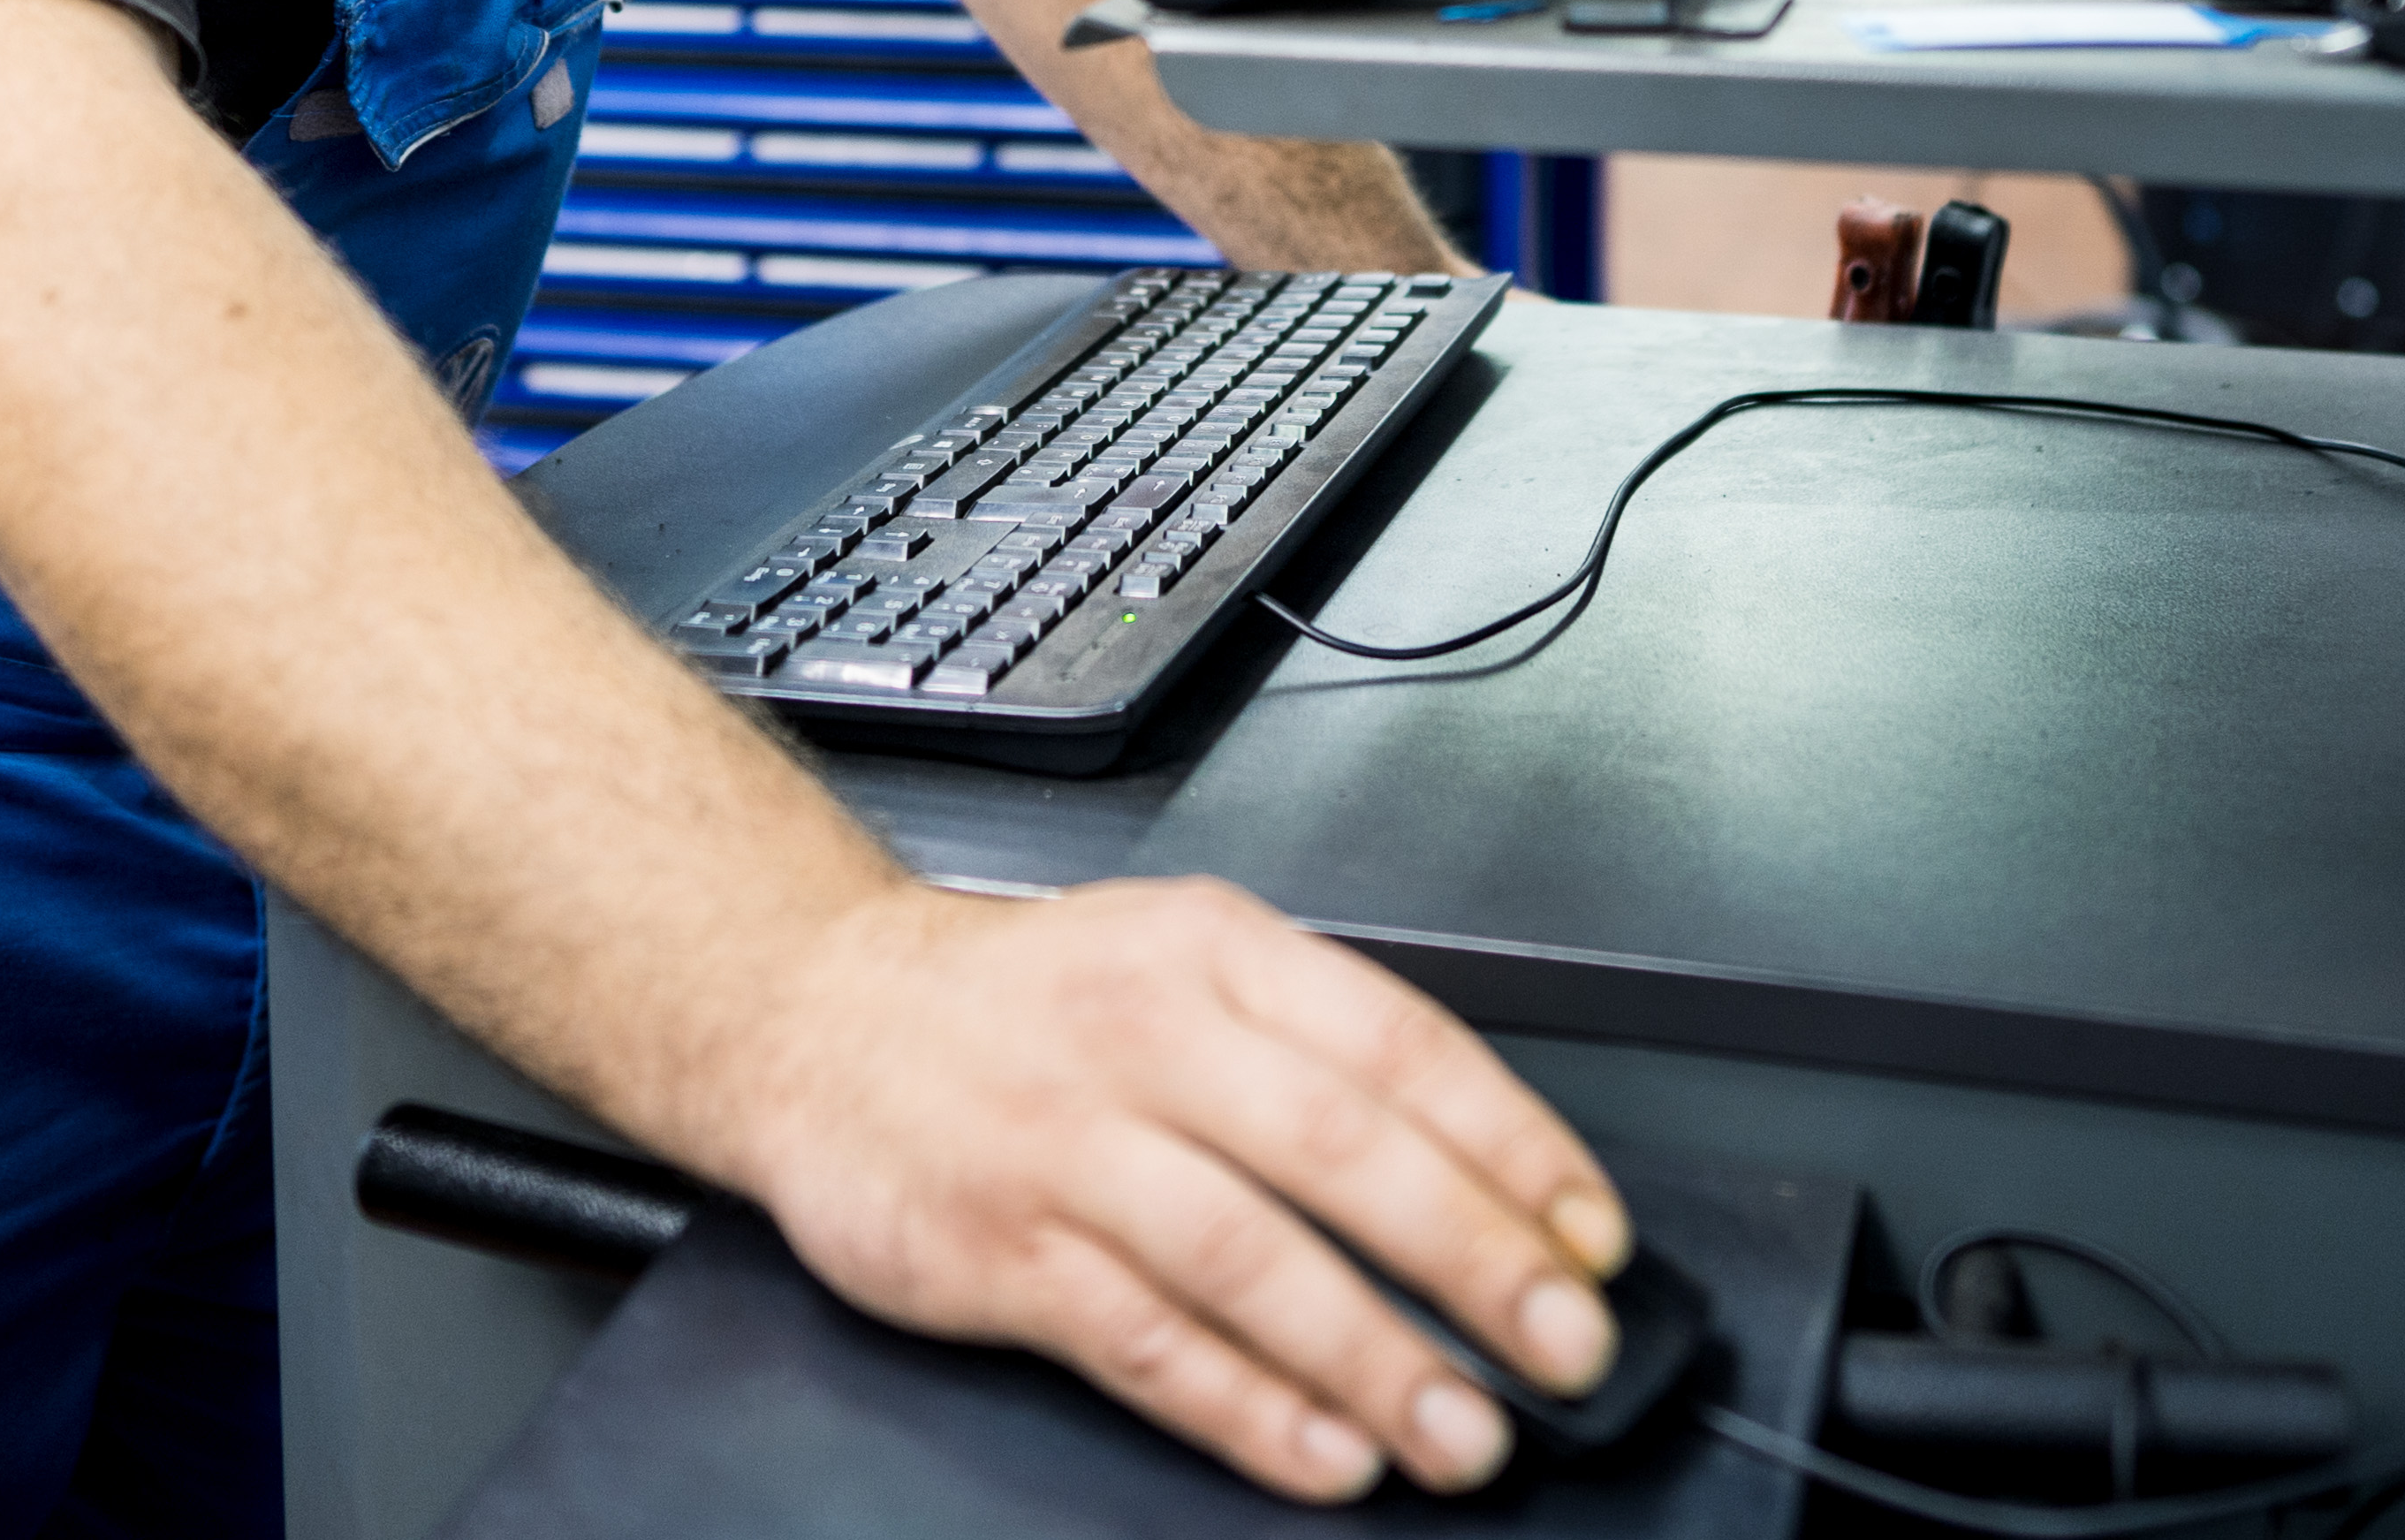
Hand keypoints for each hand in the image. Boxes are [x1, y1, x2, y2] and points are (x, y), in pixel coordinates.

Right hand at [700, 877, 1629, 1502]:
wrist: (814, 1012)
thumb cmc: (1026, 1002)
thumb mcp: (1180, 955)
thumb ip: (1316, 1043)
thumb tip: (1490, 1173)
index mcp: (1213, 950)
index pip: (1399, 1042)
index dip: (1514, 1146)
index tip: (1590, 1235)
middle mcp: (1144, 1036)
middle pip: (1338, 1151)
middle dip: (1472, 1261)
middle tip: (1566, 1346)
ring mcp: (1065, 1147)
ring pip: (1247, 1261)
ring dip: (1372, 1361)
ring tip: (1463, 1435)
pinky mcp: (998, 1252)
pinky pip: (1146, 1344)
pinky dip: (1246, 1410)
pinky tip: (1325, 1453)